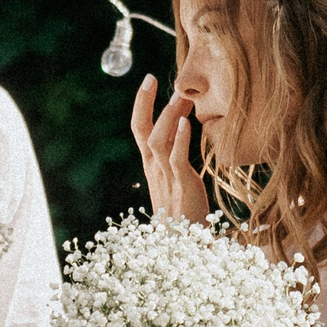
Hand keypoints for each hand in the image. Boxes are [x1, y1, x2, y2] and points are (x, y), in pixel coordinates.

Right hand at [130, 74, 209, 223]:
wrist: (184, 247)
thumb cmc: (185, 216)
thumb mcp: (178, 182)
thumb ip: (179, 160)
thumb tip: (187, 133)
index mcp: (152, 167)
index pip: (139, 129)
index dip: (141, 104)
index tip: (149, 81)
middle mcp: (154, 170)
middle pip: (143, 131)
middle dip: (146, 103)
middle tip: (155, 78)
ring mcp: (166, 179)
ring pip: (158, 141)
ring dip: (167, 117)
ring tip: (177, 97)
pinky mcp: (182, 188)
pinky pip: (176, 160)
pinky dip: (180, 140)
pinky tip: (187, 123)